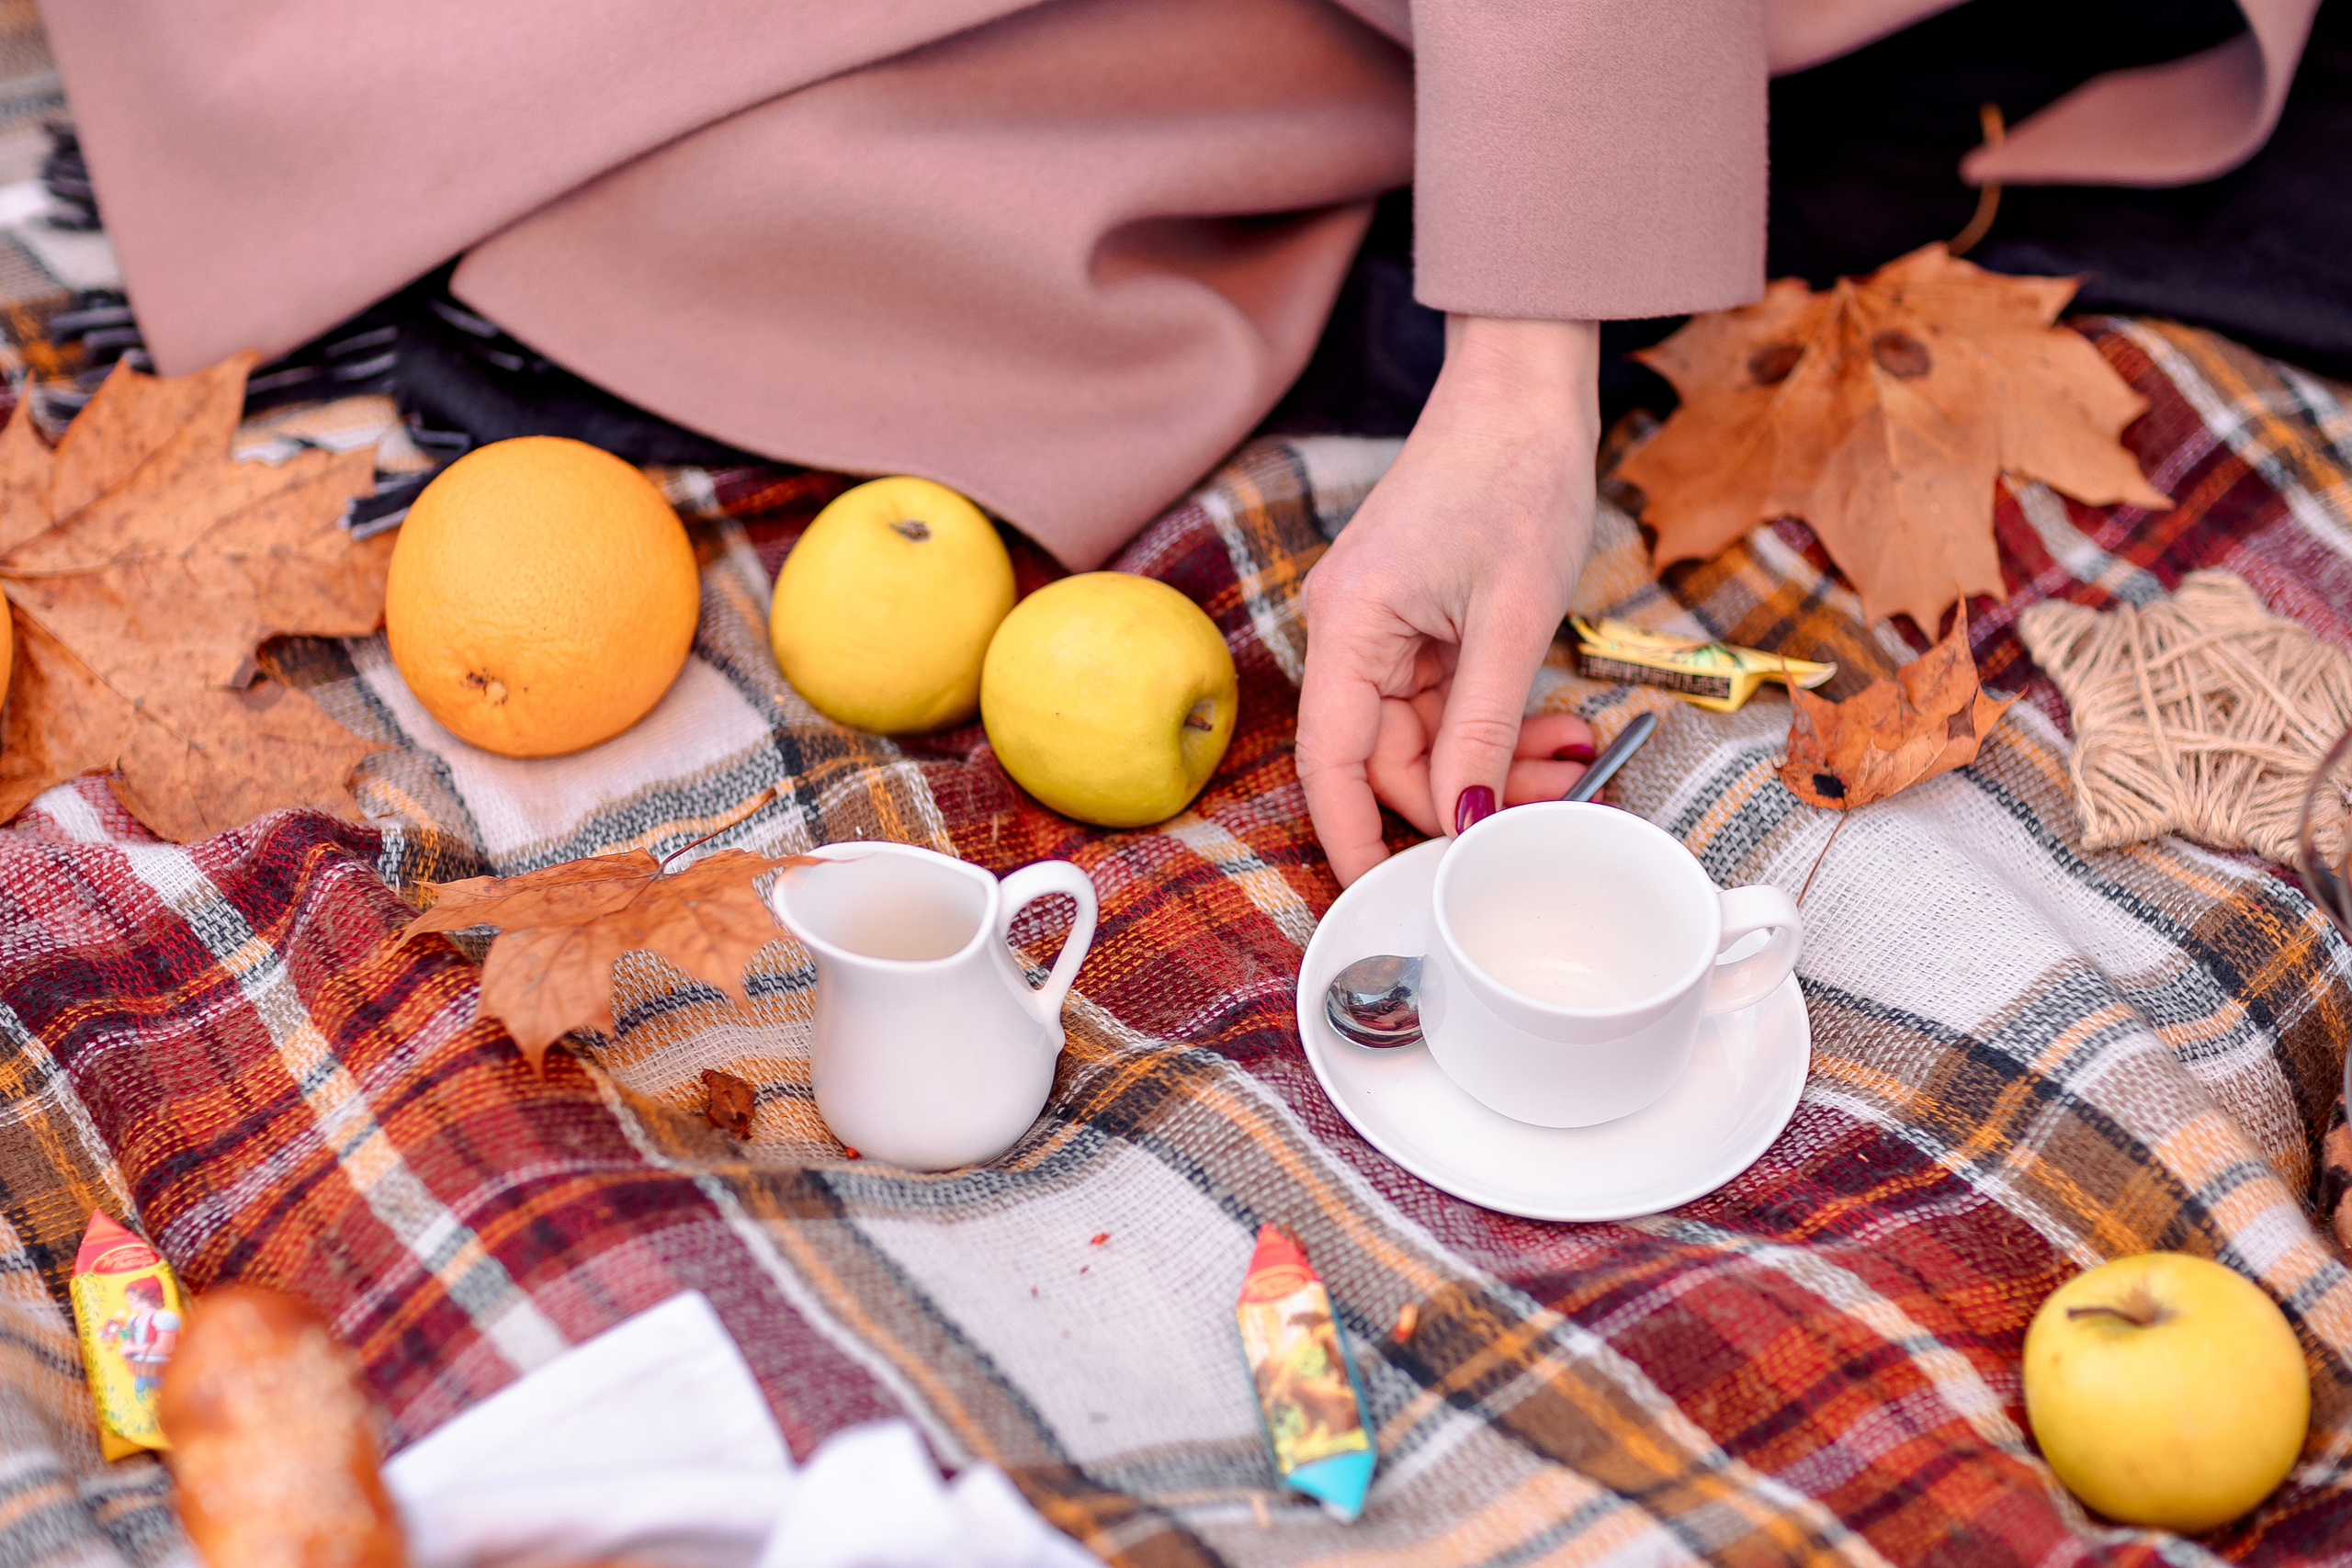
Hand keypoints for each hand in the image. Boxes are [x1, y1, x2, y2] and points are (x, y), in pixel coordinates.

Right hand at [1297, 314, 1600, 885]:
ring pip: (1426, 735)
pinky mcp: (1413, 618)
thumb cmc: (1515, 474)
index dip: (1354, 840)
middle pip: (1387, 758)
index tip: (1388, 901)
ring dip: (1497, 757)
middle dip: (1469, 792)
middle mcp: (1347, 631)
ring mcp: (1379, 626)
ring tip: (1574, 752)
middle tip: (1556, 797)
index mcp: (1348, 626)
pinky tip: (1555, 723)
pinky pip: (1446, 698)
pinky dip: (1499, 719)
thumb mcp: (1514, 617)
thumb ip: (1483, 728)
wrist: (1524, 387)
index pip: (1329, 764)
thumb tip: (1464, 824)